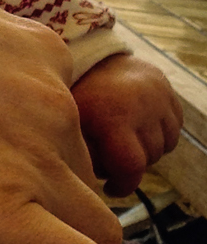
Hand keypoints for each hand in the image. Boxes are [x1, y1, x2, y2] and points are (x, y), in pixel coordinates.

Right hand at [0, 0, 122, 243]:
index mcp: (41, 51)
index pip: (66, 113)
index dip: (35, 136)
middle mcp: (52, 103)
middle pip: (80, 167)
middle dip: (47, 182)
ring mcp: (33, 159)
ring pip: (96, 223)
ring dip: (61, 230)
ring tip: (7, 233)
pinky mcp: (1, 212)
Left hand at [73, 52, 181, 197]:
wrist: (92, 55)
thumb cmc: (76, 95)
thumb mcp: (70, 123)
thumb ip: (80, 155)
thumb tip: (85, 187)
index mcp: (112, 115)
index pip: (131, 166)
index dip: (123, 184)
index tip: (111, 188)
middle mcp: (140, 105)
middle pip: (148, 158)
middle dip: (130, 163)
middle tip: (109, 154)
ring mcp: (158, 97)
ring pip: (164, 145)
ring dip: (146, 147)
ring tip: (121, 135)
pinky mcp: (169, 92)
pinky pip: (173, 128)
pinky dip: (159, 132)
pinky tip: (136, 123)